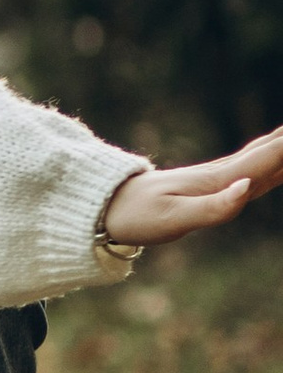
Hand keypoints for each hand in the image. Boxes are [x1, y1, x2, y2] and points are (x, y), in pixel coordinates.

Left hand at [103, 124, 282, 251]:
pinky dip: (271, 160)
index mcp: (219, 180)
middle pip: (270, 153)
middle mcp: (222, 174)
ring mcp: (217, 178)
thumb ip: (213, 208)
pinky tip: (276, 160)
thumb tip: (247, 188)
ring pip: (262, 158)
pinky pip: (251, 169)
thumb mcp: (173, 219)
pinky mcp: (210, 186)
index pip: (268, 159)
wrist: (106, 207)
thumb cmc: (138, 217)